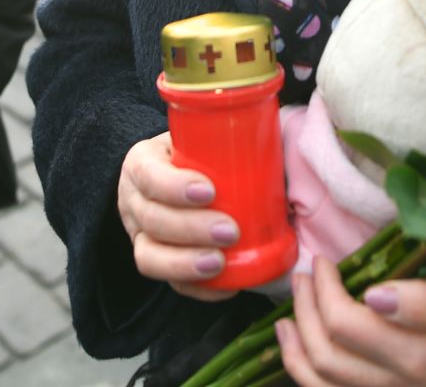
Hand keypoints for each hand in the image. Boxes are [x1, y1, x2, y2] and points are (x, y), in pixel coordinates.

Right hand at [117, 131, 238, 301]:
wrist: (181, 176)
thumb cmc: (201, 154)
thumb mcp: (206, 137)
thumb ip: (238, 138)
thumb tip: (290, 140)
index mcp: (143, 163)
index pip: (148, 175)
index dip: (174, 186)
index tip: (210, 190)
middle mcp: (134, 201)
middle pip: (152, 219)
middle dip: (191, 228)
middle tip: (230, 230)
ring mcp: (140, 236)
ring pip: (150, 257)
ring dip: (186, 263)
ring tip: (220, 262)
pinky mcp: (157, 263)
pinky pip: (171, 284)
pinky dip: (199, 288)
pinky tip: (225, 285)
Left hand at [276, 263, 425, 386]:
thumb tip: (374, 295)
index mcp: (419, 355)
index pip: (345, 325)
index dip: (324, 290)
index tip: (324, 260)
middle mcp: (402, 384)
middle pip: (326, 355)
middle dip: (304, 312)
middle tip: (305, 274)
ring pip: (324, 385)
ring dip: (296, 349)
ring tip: (285, 317)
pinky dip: (310, 378)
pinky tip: (300, 354)